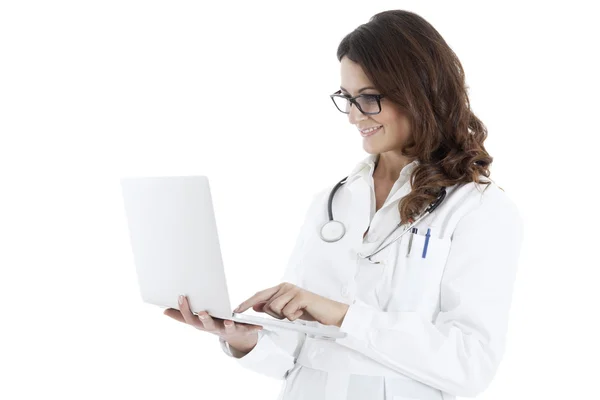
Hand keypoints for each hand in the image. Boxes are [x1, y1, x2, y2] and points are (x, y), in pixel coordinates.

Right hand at [164, 295, 262, 351]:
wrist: (233, 337)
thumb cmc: (212, 323)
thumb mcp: (196, 320)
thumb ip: (181, 315)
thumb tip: (163, 310)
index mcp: (201, 325)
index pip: (190, 318)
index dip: (185, 309)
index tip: (181, 296)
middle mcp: (213, 329)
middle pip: (207, 325)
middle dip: (205, 319)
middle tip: (203, 312)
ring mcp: (227, 330)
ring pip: (227, 328)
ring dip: (228, 325)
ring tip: (229, 320)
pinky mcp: (242, 331)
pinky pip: (248, 329)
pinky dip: (253, 328)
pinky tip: (260, 326)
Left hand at [234, 282, 349, 326]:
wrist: (328, 312)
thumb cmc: (308, 310)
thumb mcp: (287, 310)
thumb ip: (273, 307)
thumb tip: (256, 306)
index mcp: (281, 288)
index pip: (260, 295)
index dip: (247, 302)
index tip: (237, 310)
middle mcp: (286, 287)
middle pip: (267, 304)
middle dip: (274, 314)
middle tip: (290, 314)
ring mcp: (293, 291)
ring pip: (275, 309)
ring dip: (285, 316)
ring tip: (297, 313)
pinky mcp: (300, 297)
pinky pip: (287, 313)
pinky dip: (294, 318)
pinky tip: (302, 313)